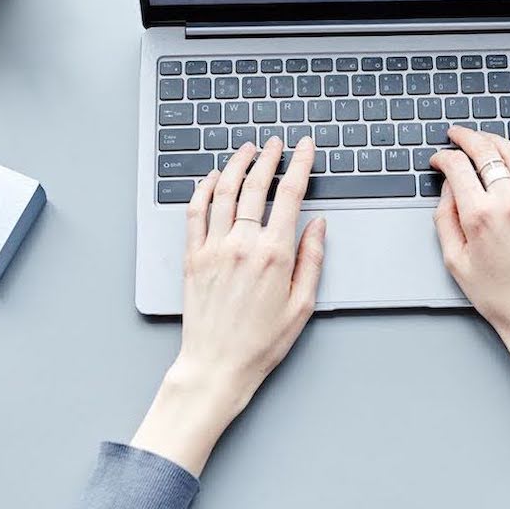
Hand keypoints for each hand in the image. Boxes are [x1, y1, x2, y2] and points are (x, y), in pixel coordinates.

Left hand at [131, 137, 324, 473]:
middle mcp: (241, 244)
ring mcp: (213, 248)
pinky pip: (194, 213)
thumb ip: (312, 259)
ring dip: (236, 164)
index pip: (290, 195)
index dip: (300, 165)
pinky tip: (211, 179)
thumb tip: (317, 225)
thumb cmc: (261, 342)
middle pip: (255, 186)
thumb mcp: (302, 305)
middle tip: (276, 143)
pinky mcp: (192, 258)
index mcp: (274, 254)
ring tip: (247, 150)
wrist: (216, 366)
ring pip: (223, 191)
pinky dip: (202, 189)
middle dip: (269, 157)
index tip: (306, 148)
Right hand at [431, 127, 509, 439]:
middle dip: (466, 138)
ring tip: (484, 141)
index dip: (443, 157)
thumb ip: (445, 219)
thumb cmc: (497, 296)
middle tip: (457, 135)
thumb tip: (447, 188)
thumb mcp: (455, 261)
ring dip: (495, 141)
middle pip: (485, 151)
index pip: (457, 167)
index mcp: (479, 216)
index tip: (439, 159)